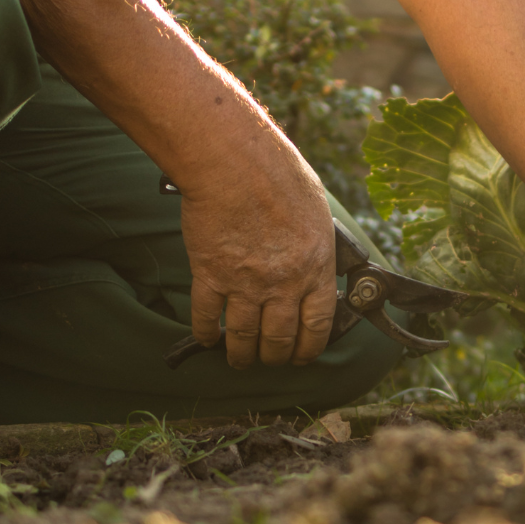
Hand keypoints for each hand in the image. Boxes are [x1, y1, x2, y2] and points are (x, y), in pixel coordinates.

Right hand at [176, 124, 336, 366]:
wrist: (234, 163)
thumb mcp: (317, 211)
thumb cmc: (278, 174)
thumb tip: (316, 262)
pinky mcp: (210, 275)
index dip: (309, 347)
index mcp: (315, 266)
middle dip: (275, 356)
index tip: (303, 355)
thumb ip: (316, 245)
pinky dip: (206, 333)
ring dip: (241, 355)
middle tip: (271, 359)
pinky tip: (209, 338)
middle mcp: (283, 283)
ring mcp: (245, 283)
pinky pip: (207, 317)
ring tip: (239, 359)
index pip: (317, 324)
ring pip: (244, 337)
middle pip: (280, 338)